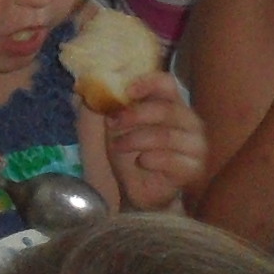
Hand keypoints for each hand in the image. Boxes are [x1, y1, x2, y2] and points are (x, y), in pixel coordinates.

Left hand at [98, 69, 207, 212]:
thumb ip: (100, 107)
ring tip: (118, 147)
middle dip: (134, 115)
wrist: (137, 191)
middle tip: (112, 123)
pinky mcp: (192, 168)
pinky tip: (141, 162)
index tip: (126, 92)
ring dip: (136, 139)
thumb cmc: (129, 154)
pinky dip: (152, 159)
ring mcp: (195, 145)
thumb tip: (78, 91)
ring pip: (166, 135)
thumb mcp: (110, 127)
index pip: (167, 83)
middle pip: (166, 108)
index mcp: (171, 104)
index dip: (148, 83)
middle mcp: (189, 121)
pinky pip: (172, 160)